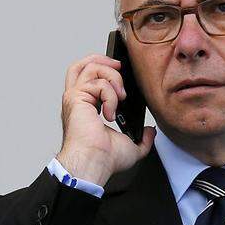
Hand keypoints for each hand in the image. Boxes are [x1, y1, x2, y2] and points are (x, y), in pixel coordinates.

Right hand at [56, 54, 155, 186]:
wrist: (94, 164)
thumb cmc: (104, 159)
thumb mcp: (131, 148)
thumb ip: (142, 139)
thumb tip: (150, 131)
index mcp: (86, 108)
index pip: (89, 78)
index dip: (105, 69)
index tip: (122, 74)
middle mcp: (77, 100)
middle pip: (82, 64)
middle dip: (102, 60)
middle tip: (119, 69)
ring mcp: (74, 98)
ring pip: (91, 67)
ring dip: (112, 77)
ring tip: (121, 96)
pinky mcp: (76, 98)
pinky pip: (97, 83)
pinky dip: (110, 95)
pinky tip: (111, 112)